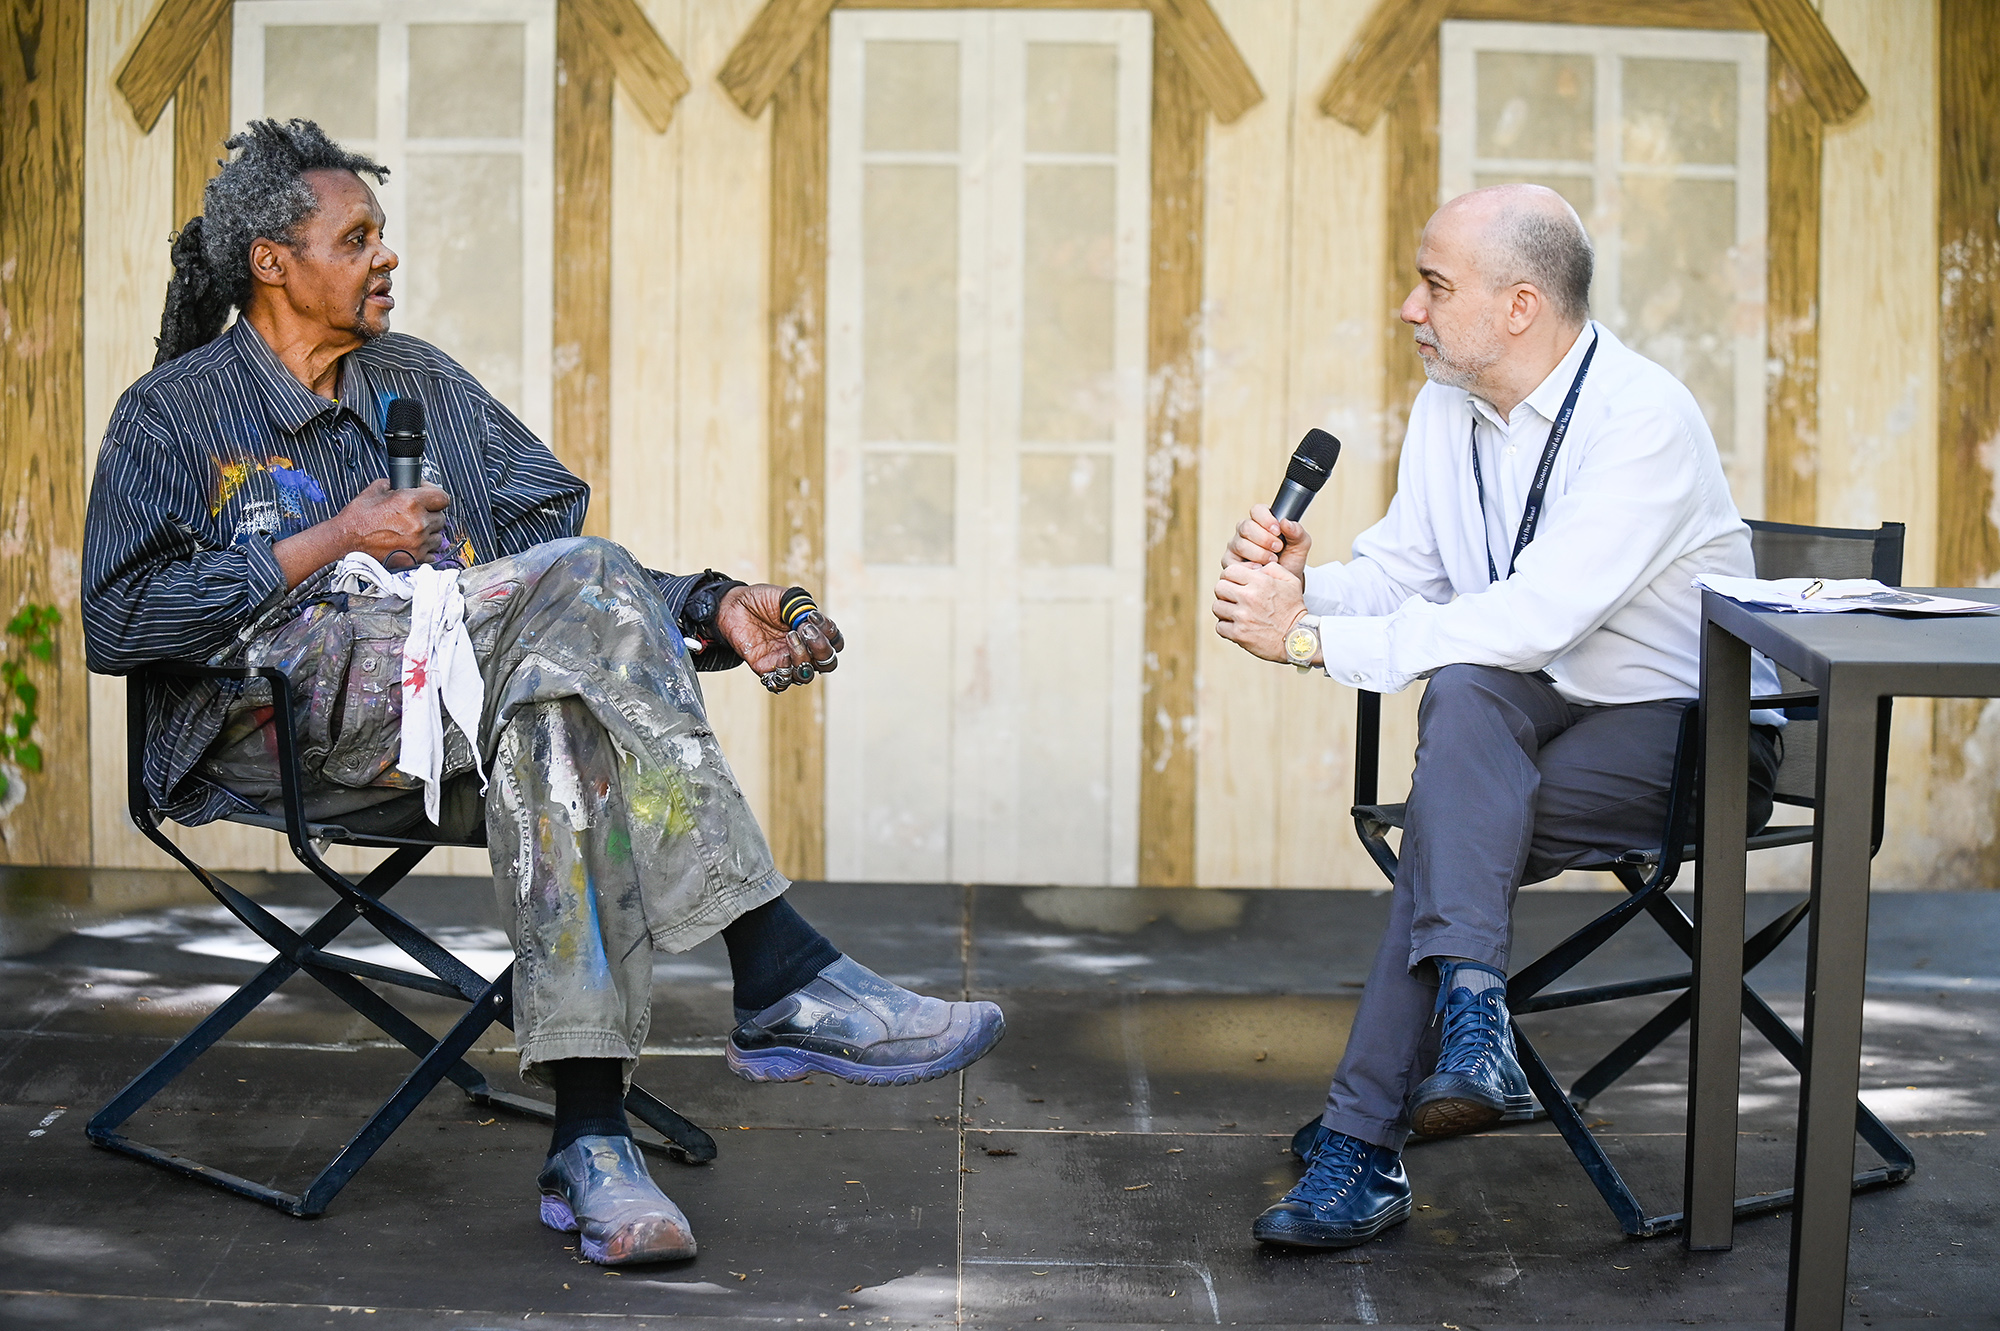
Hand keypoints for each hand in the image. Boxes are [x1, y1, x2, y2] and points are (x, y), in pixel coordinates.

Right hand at [273, 479, 450, 586]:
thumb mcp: (377, 489)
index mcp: (411, 502)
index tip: (431, 498)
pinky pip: (432, 553)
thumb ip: (400, 485)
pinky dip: (425, 549)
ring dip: (428, 532)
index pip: (443, 497)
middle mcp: (418, 523)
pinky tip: (411, 543)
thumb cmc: (359, 517)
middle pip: (441, 517)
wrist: (345, 541)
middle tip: (416, 515)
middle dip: (430, 514)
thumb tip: (414, 485)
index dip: (436, 496)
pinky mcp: (415, 558)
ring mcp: (418, 543)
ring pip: (437, 536)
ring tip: (411, 530)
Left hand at [716, 584, 843, 688]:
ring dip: (803, 657)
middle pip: (828, 662)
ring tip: (789, 638)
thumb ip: (801, 608)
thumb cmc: (759, 600)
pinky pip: (783, 682)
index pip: (835, 641)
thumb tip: (811, 622)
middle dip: (821, 648)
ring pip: (807, 674)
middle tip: (805, 631)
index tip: (811, 616)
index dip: (829, 632)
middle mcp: (803, 649)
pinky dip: (785, 674)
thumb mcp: (784, 597)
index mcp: (811, 631)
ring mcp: (786, 660)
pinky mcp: (768, 669)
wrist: (731, 607)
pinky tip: (779, 658)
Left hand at [1212, 560, 1307, 662]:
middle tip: (1234, 598)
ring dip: (1225, 610)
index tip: (1237, 583)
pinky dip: (1226, 627)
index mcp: (1260, 582)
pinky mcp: (1239, 634)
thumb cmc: (1294, 609)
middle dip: (1226, 592)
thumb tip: (1255, 567)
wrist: (1299, 638)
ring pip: (1217, 607)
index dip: (1231, 576)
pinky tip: (1237, 626)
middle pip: (1219, 587)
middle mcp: (1249, 597)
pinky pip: (1220, 627)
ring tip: (1236, 613)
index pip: (1229, 571)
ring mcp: (1242, 616)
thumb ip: (1272, 568)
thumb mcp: (1290, 582)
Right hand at [1223, 504, 1309, 579]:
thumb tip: (1285, 522)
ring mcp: (1235, 546)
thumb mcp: (1300, 546)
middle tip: (1278, 548)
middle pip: (1247, 527)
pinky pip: (1234, 562)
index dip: (1266, 519)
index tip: (1278, 530)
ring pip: (1241, 544)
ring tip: (1272, 561)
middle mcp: (1245, 531)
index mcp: (1261, 521)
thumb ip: (1297, 532)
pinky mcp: (1230, 562)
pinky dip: (1249, 567)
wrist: (1283, 584)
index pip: (1257, 510)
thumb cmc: (1290, 562)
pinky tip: (1260, 569)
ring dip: (1259, 554)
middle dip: (1265, 539)